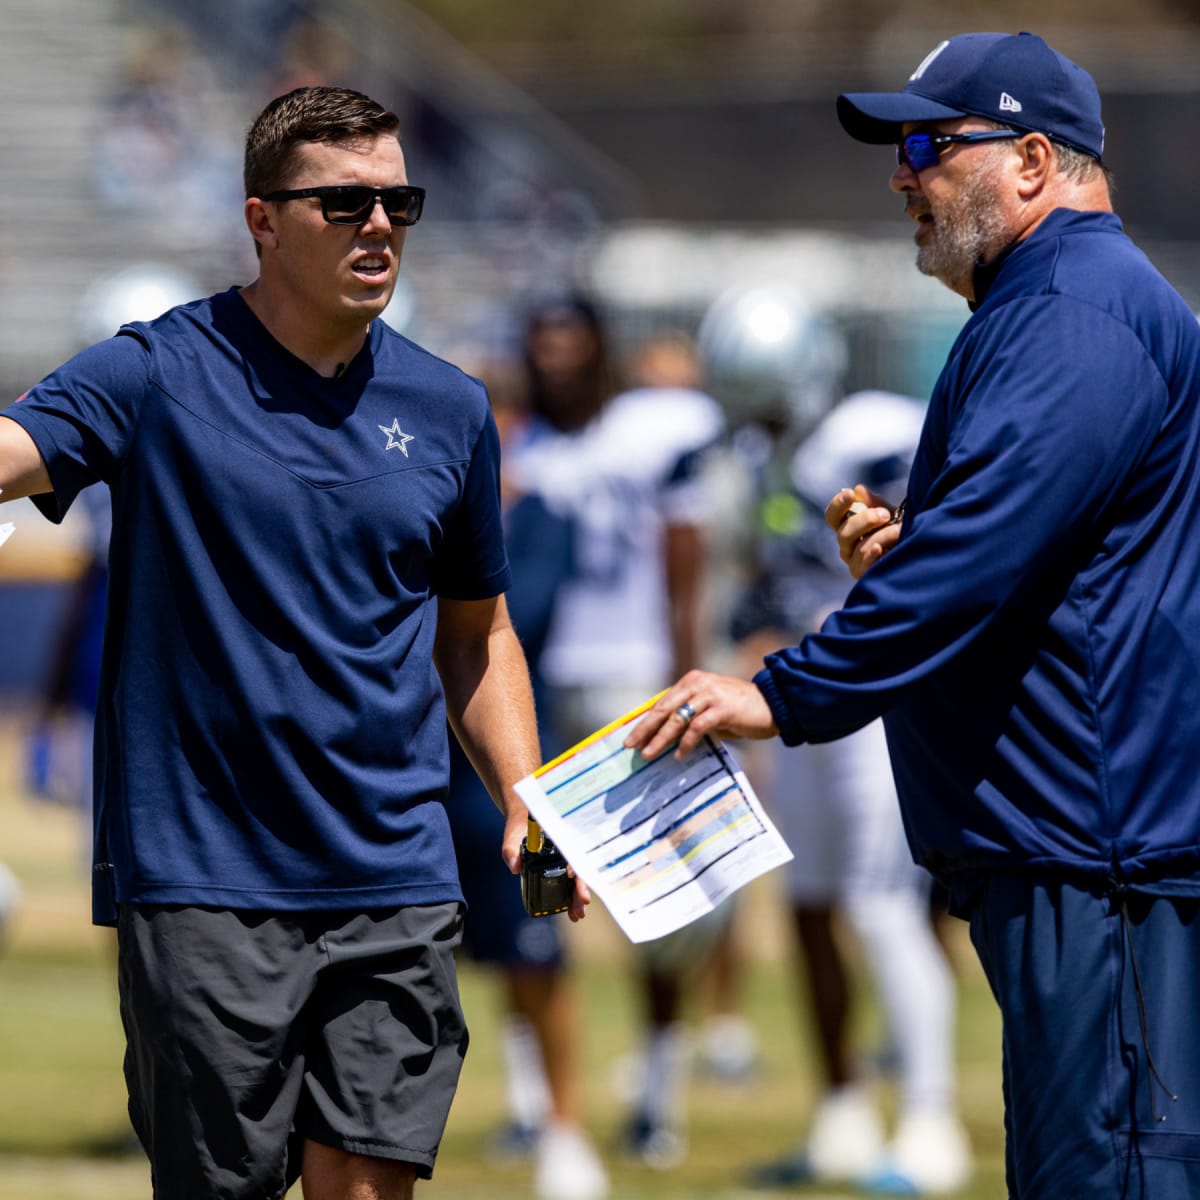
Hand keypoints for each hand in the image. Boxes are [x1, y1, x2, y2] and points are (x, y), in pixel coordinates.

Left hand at [503, 807, 590, 921]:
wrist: (522, 820)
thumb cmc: (520, 825)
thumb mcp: (513, 834)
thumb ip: (511, 849)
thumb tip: (515, 868)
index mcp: (561, 840)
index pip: (574, 857)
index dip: (578, 874)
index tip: (578, 888)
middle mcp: (565, 850)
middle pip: (578, 871)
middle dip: (580, 892)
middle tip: (579, 912)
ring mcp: (563, 859)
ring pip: (574, 879)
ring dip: (576, 898)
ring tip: (576, 916)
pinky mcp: (557, 867)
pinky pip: (566, 882)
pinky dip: (570, 897)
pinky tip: (570, 910)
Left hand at [623, 669, 777, 761]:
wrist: (772, 704)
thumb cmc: (739, 710)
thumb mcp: (709, 708)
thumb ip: (689, 716)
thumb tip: (664, 737)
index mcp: (691, 682)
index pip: (661, 703)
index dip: (644, 721)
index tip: (630, 738)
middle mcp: (697, 684)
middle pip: (664, 709)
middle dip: (645, 729)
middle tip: (631, 746)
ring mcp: (710, 694)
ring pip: (677, 718)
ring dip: (661, 738)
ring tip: (649, 754)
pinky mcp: (722, 708)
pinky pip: (697, 727)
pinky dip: (686, 742)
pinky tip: (679, 755)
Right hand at [824, 485, 901, 578]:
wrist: (917, 550)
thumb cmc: (898, 528)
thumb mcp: (888, 512)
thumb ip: (874, 502)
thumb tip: (858, 489)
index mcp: (847, 527)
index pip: (832, 516)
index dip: (838, 505)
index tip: (850, 494)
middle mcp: (846, 546)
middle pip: (844, 533)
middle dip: (865, 520)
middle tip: (885, 514)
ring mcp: (854, 563)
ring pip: (860, 548)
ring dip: (882, 536)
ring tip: (899, 530)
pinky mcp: (865, 576)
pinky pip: (865, 566)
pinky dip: (872, 556)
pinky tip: (880, 549)